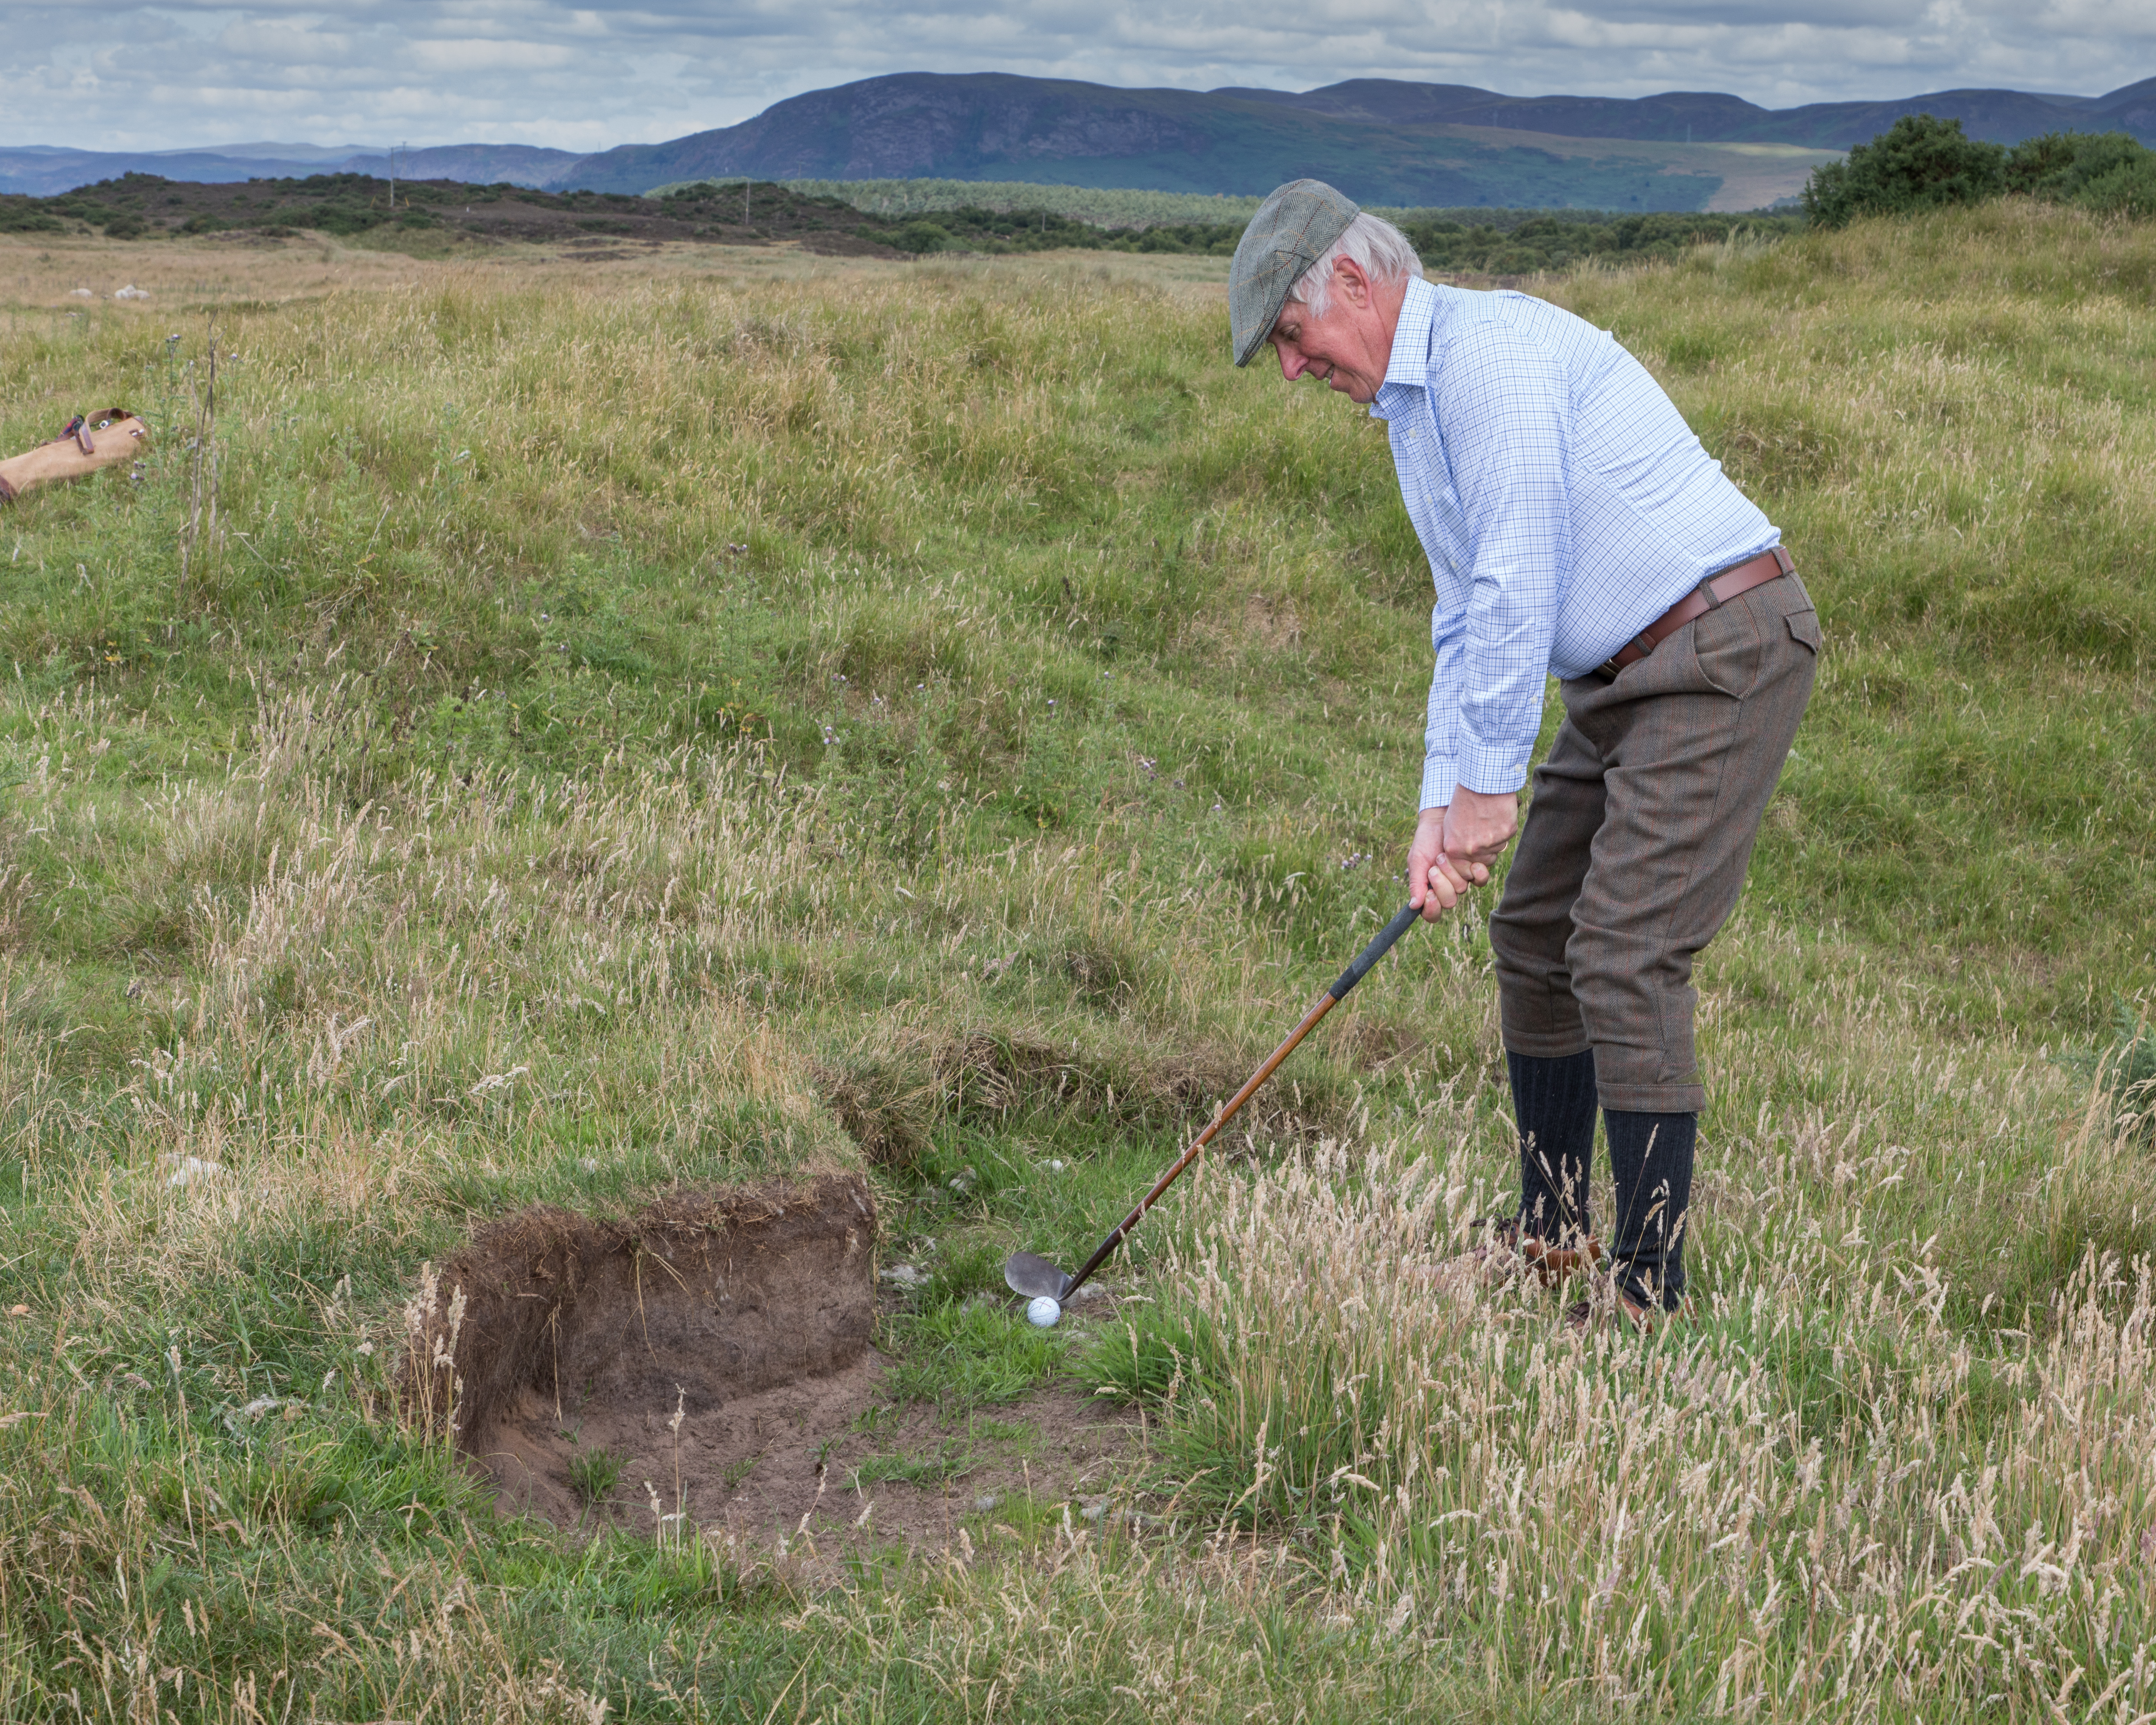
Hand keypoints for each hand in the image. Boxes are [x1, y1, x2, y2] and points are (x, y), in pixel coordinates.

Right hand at [1406, 790, 1519, 921]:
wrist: (1442, 819)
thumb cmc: (1426, 839)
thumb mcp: (1417, 860)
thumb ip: (1416, 883)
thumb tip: (1414, 905)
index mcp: (1430, 890)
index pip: (1432, 913)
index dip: (1431, 909)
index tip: (1429, 895)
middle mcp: (1448, 888)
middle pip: (1449, 902)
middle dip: (1441, 884)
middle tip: (1435, 867)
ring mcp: (1462, 879)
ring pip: (1462, 889)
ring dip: (1452, 871)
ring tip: (1444, 854)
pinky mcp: (1475, 869)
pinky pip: (1480, 880)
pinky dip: (1476, 873)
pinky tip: (1472, 864)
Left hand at [1442, 787, 1518, 870]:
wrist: (1481, 782)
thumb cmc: (1463, 800)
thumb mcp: (1451, 825)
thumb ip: (1456, 845)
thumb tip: (1465, 859)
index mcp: (1454, 848)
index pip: (1465, 870)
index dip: (1472, 862)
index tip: (1474, 850)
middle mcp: (1471, 849)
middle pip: (1484, 862)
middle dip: (1485, 851)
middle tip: (1483, 832)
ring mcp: (1490, 843)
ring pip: (1497, 850)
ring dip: (1495, 840)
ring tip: (1488, 820)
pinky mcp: (1506, 834)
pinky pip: (1507, 838)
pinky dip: (1504, 829)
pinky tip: (1497, 815)